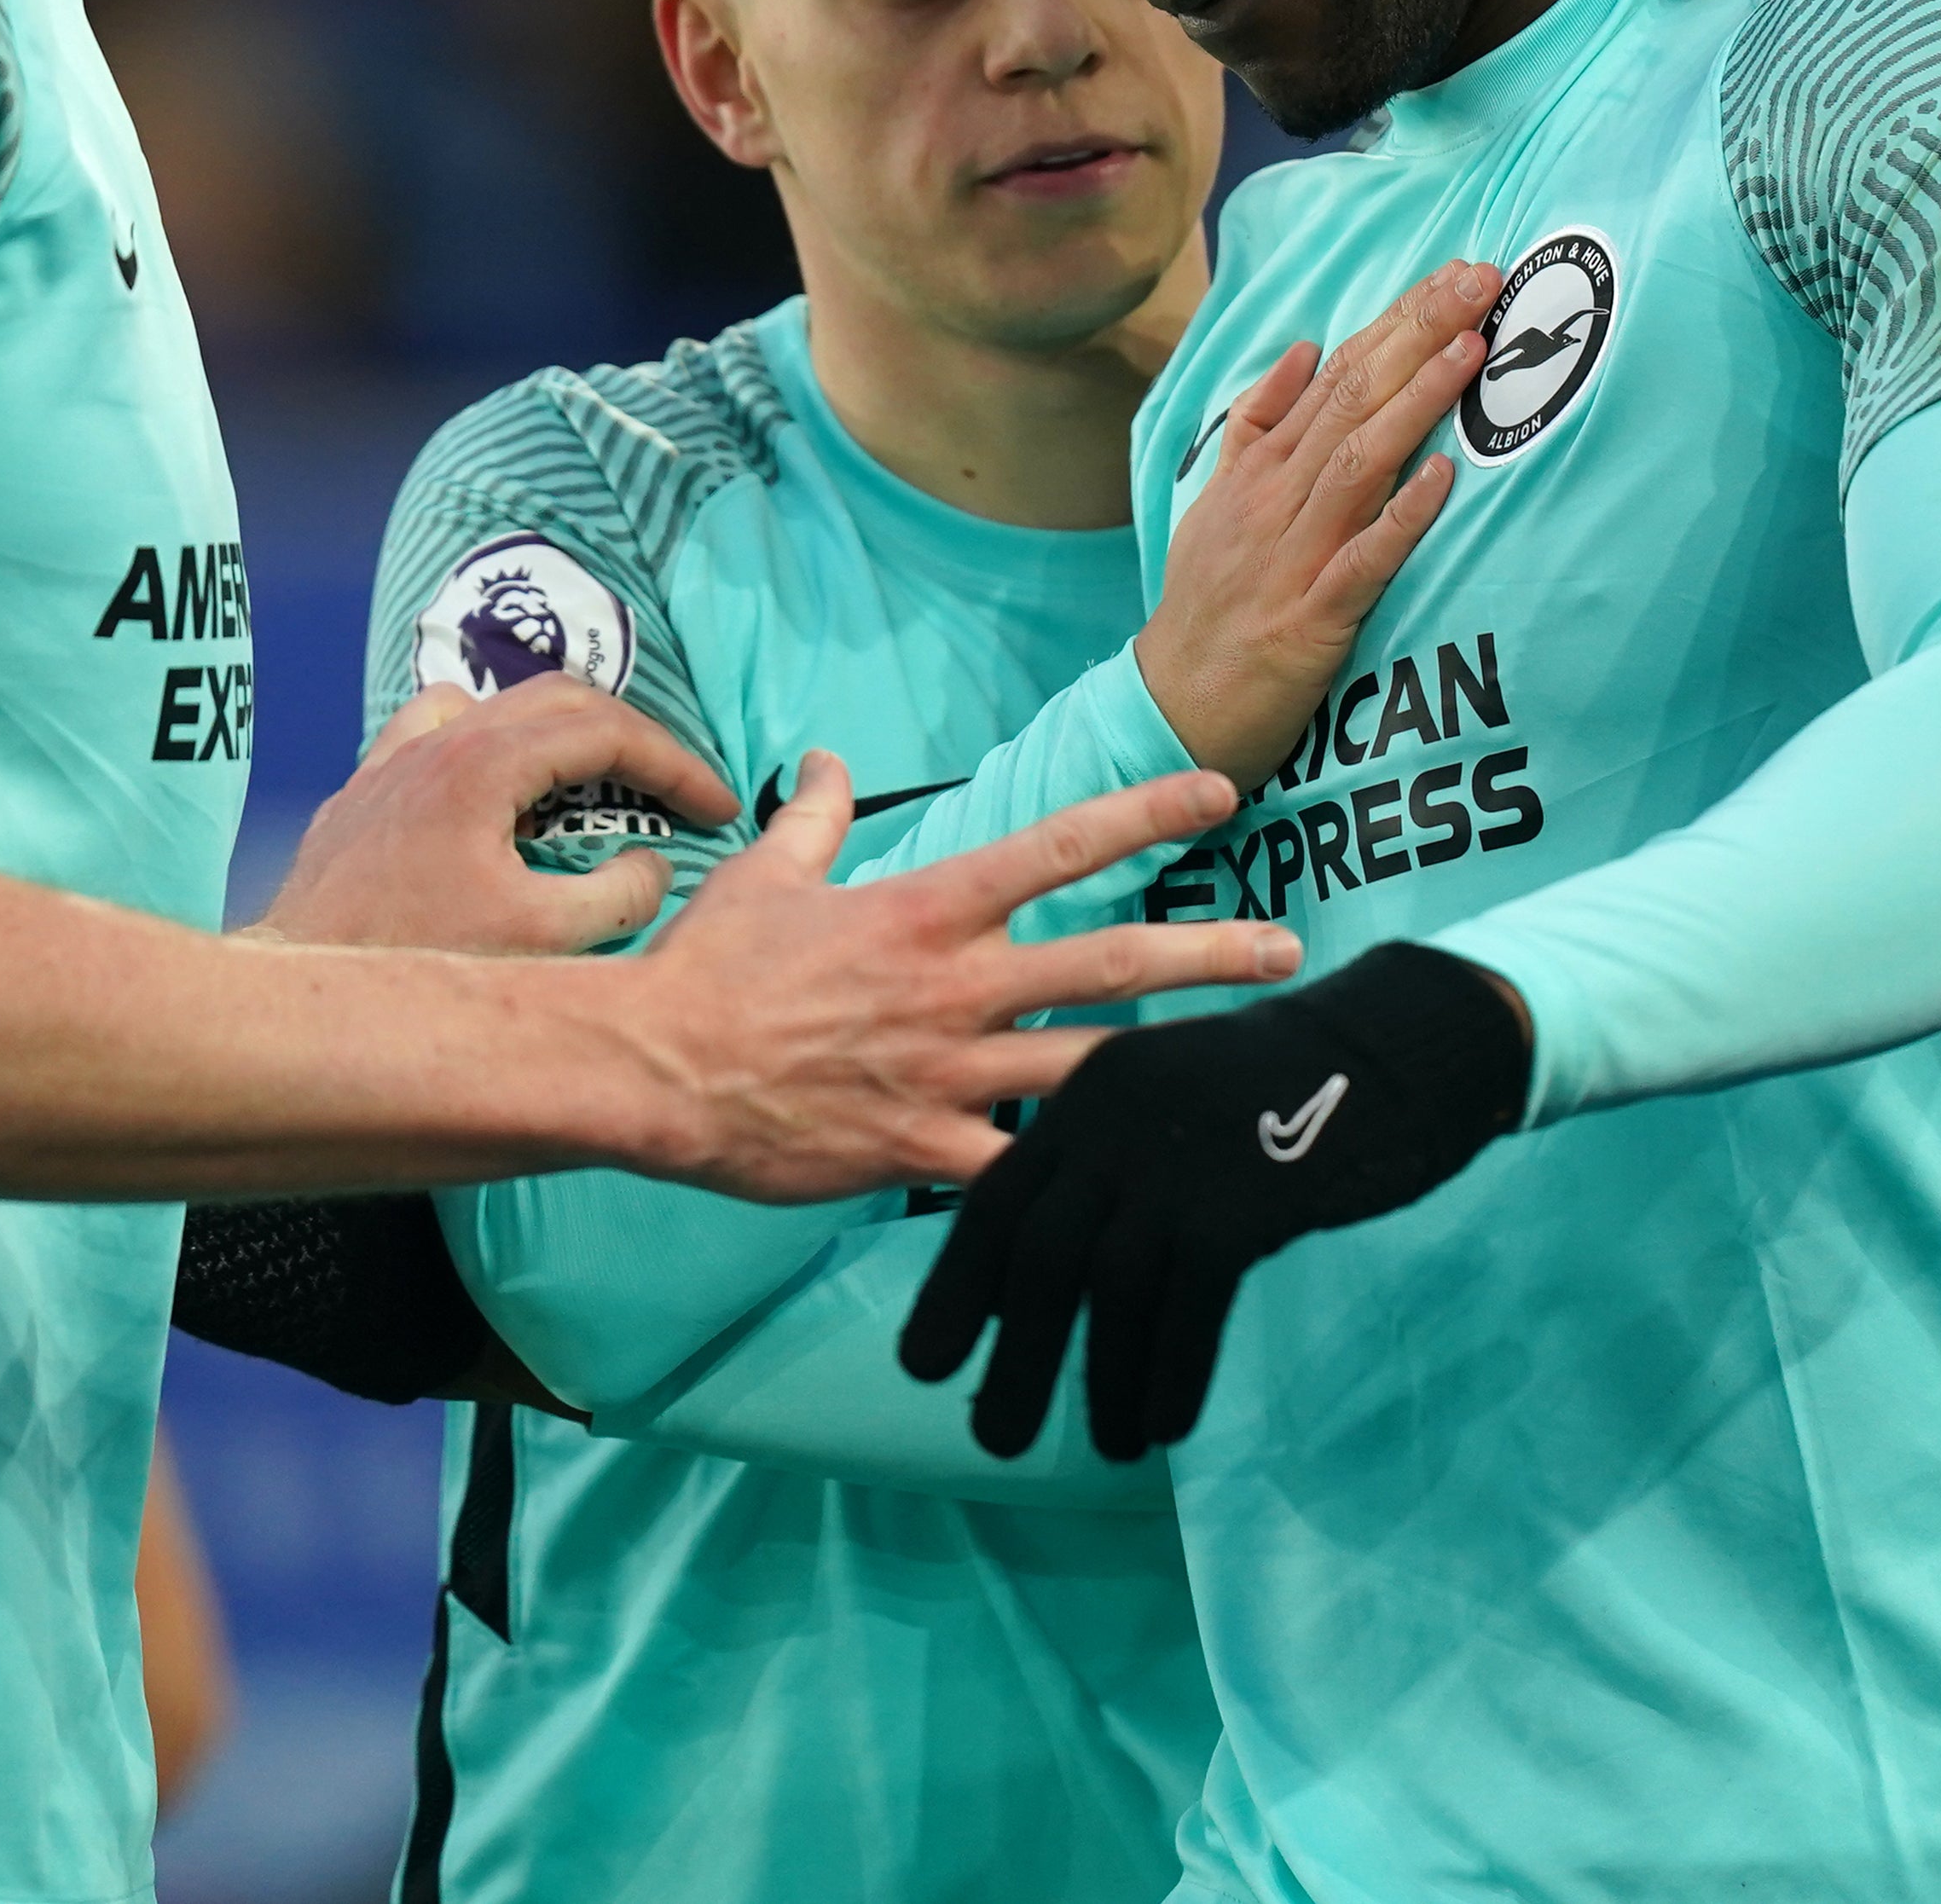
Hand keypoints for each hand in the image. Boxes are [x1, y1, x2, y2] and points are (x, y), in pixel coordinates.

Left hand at [256, 680, 724, 953]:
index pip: (609, 730)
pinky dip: (489, 745)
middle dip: (633, 741)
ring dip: (561, 734)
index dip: (678, 764)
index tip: (719, 808)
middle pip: (562, 700)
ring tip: (597, 784)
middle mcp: (438, 743)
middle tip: (676, 795)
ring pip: (497, 707)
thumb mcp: (543, 942)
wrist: (300, 994)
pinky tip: (495, 791)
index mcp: (486, 764)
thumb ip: (619, 896)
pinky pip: (436, 732)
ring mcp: (394, 762)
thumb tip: (654, 866)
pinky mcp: (365, 794)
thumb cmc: (414, 968)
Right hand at [628, 757, 1299, 1204]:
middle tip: (1287, 950)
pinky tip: (1139, 1183)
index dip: (1146, 816)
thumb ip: (812, 815)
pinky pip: (1019, 1167)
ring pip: (1089, 1068)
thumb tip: (821, 758)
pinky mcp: (923, 1150)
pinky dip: (1076, 1173)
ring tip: (1250, 1068)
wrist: (653, 1070)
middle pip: (1109, 962)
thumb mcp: (765, 875)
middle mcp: (954, 986)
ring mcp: (946, 1073)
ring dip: (1173, 1065)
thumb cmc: (709, 969)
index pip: (1058, 846)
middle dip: (1209, 954)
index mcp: (926, 910)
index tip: (1220, 794)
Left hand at [899, 943, 1527, 1457]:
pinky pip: (1189, 1308)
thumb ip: (1105, 1171)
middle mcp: (1115, 1120)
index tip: (925, 1365)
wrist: (1391, 1046)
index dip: (958, 1289)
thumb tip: (1040, 1277)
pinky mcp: (1243, 1197)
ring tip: (1103, 1449)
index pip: (997, 1201)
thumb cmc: (1275, 1091)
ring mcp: (1178, 1156)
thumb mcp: (1166, 1106)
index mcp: (1087, 1093)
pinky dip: (1170, 1375)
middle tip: (993, 1440)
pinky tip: (1164, 1427)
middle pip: (1039, 1257)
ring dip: (1098, 1382)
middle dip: (1015, 1356)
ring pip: (1111, 1291)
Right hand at [1133, 263, 1495, 786]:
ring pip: (1358, 464)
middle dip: (1418, 335)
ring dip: (1417, 402)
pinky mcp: (1310, 617)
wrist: (1172, 705)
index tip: (1452, 275)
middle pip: (1352, 399)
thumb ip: (1256, 426)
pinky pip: (1363, 560)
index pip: (1336, 374)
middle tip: (1479, 280)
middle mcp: (1274, 499)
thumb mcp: (1216, 501)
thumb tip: (1304, 349)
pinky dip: (1401, 516)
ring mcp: (1291, 555)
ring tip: (1472, 349)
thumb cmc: (1208, 604)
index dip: (1396, 321)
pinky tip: (1441, 476)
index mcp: (1259, 469)